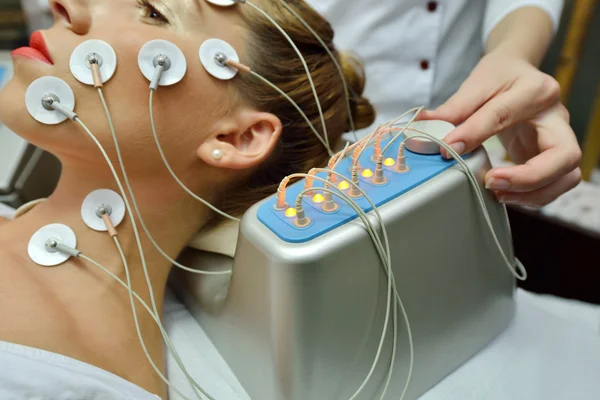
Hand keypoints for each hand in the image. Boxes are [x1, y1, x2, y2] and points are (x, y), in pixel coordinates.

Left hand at [420, 51, 581, 207]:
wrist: (517, 71)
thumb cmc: (500, 77)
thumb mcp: (476, 84)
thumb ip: (453, 108)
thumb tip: (424, 127)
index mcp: (535, 91)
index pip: (504, 116)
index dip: (474, 134)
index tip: (449, 149)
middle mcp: (556, 116)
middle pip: (564, 156)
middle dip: (529, 177)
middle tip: (491, 182)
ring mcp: (560, 138)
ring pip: (567, 176)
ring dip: (535, 193)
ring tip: (498, 194)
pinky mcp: (554, 156)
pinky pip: (556, 183)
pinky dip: (534, 195)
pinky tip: (505, 193)